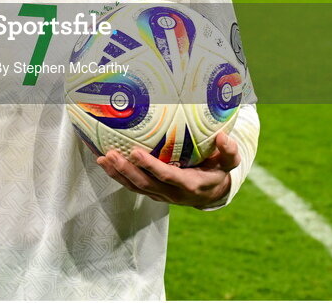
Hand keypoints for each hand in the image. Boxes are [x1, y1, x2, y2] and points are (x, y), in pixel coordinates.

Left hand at [95, 131, 240, 208]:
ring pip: (135, 187)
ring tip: (102, 159)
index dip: (150, 166)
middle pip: (144, 183)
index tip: (135, 152)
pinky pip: (132, 186)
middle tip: (111, 154)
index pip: (166, 176)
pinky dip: (117, 176)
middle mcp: (171, 193)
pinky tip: (105, 163)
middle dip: (126, 170)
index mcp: (189, 185)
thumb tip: (223, 137)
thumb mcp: (229, 163)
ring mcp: (159, 195)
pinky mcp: (152, 193)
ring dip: (117, 174)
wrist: (211, 195)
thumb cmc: (218, 172)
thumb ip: (229, 151)